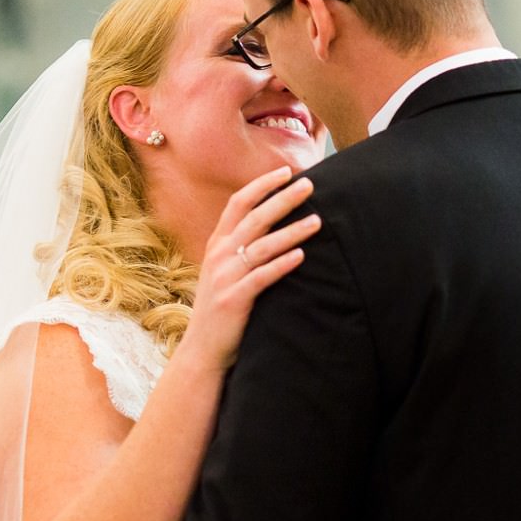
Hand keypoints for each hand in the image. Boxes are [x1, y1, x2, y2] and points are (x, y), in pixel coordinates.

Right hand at [182, 167, 320, 373]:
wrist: (202, 349)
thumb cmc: (221, 308)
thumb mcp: (223, 271)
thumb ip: (241, 248)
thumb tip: (272, 224)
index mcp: (217, 244)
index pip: (239, 203)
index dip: (262, 185)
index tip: (286, 171)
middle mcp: (219, 255)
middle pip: (255, 218)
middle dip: (283, 199)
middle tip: (309, 185)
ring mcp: (225, 277)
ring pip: (263, 246)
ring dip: (292, 231)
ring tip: (317, 221)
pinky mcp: (234, 299)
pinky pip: (262, 277)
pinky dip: (282, 264)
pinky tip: (302, 255)